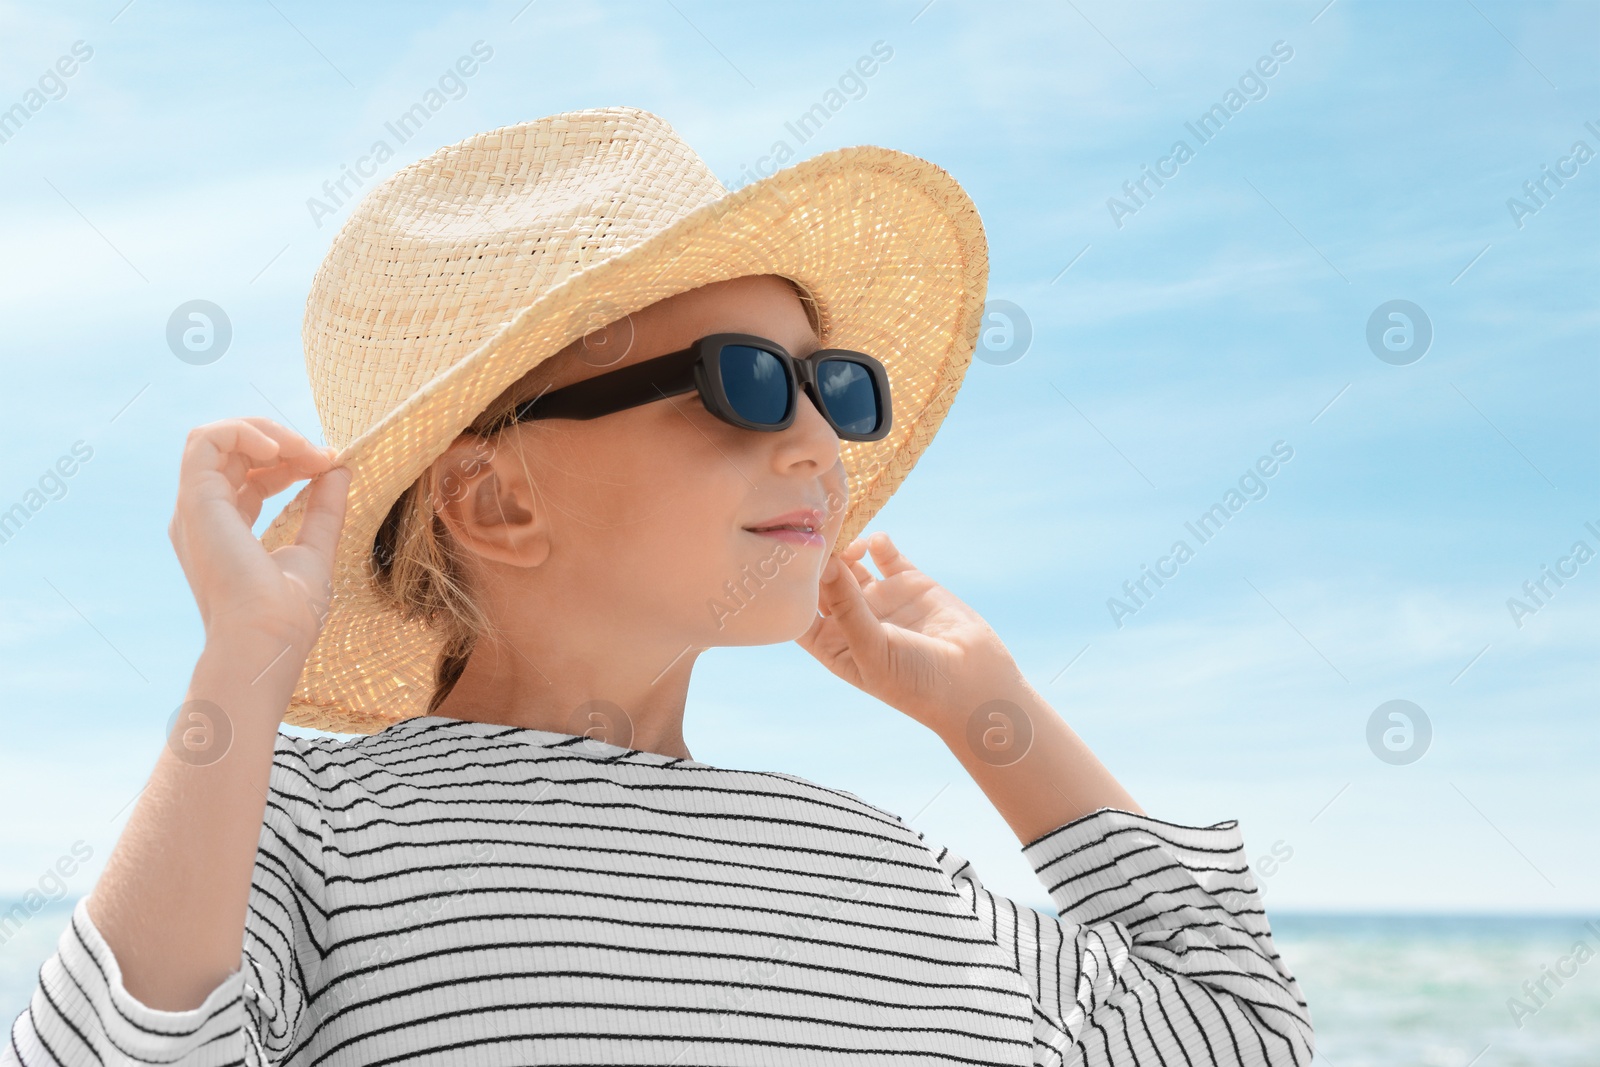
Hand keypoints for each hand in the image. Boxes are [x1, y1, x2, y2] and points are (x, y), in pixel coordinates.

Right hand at [169, 417, 351, 651]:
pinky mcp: (195, 499)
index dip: (292, 461)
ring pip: (215, 438)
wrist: (268, 638)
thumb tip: (338, 469)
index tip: (330, 464)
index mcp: (226, 530)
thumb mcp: (314, 549)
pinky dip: (244, 432)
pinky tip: (281, 450)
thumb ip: (323, 509)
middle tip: (324, 456)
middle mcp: (204, 516)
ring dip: (264, 431)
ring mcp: (196, 507)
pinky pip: (206, 440)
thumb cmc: (288, 614)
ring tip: (302, 448)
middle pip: (234, 453)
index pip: (252, 476)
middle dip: (284, 443)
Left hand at [795, 531, 1031, 733]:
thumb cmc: (914, 683)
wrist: (975, 684)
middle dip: (819, 560)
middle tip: (819, 538)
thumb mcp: (872, 649)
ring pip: (852, 563)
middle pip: (824, 581)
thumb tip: (826, 564)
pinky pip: (885, 555)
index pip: (800, 610)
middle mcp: (852, 619)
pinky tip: (875, 541)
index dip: (792, 589)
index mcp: (834, 644)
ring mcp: (880, 599)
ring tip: (849, 541)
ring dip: (846, 547)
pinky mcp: (908, 583)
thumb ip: (847, 607)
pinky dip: (878, 542)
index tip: (789, 564)